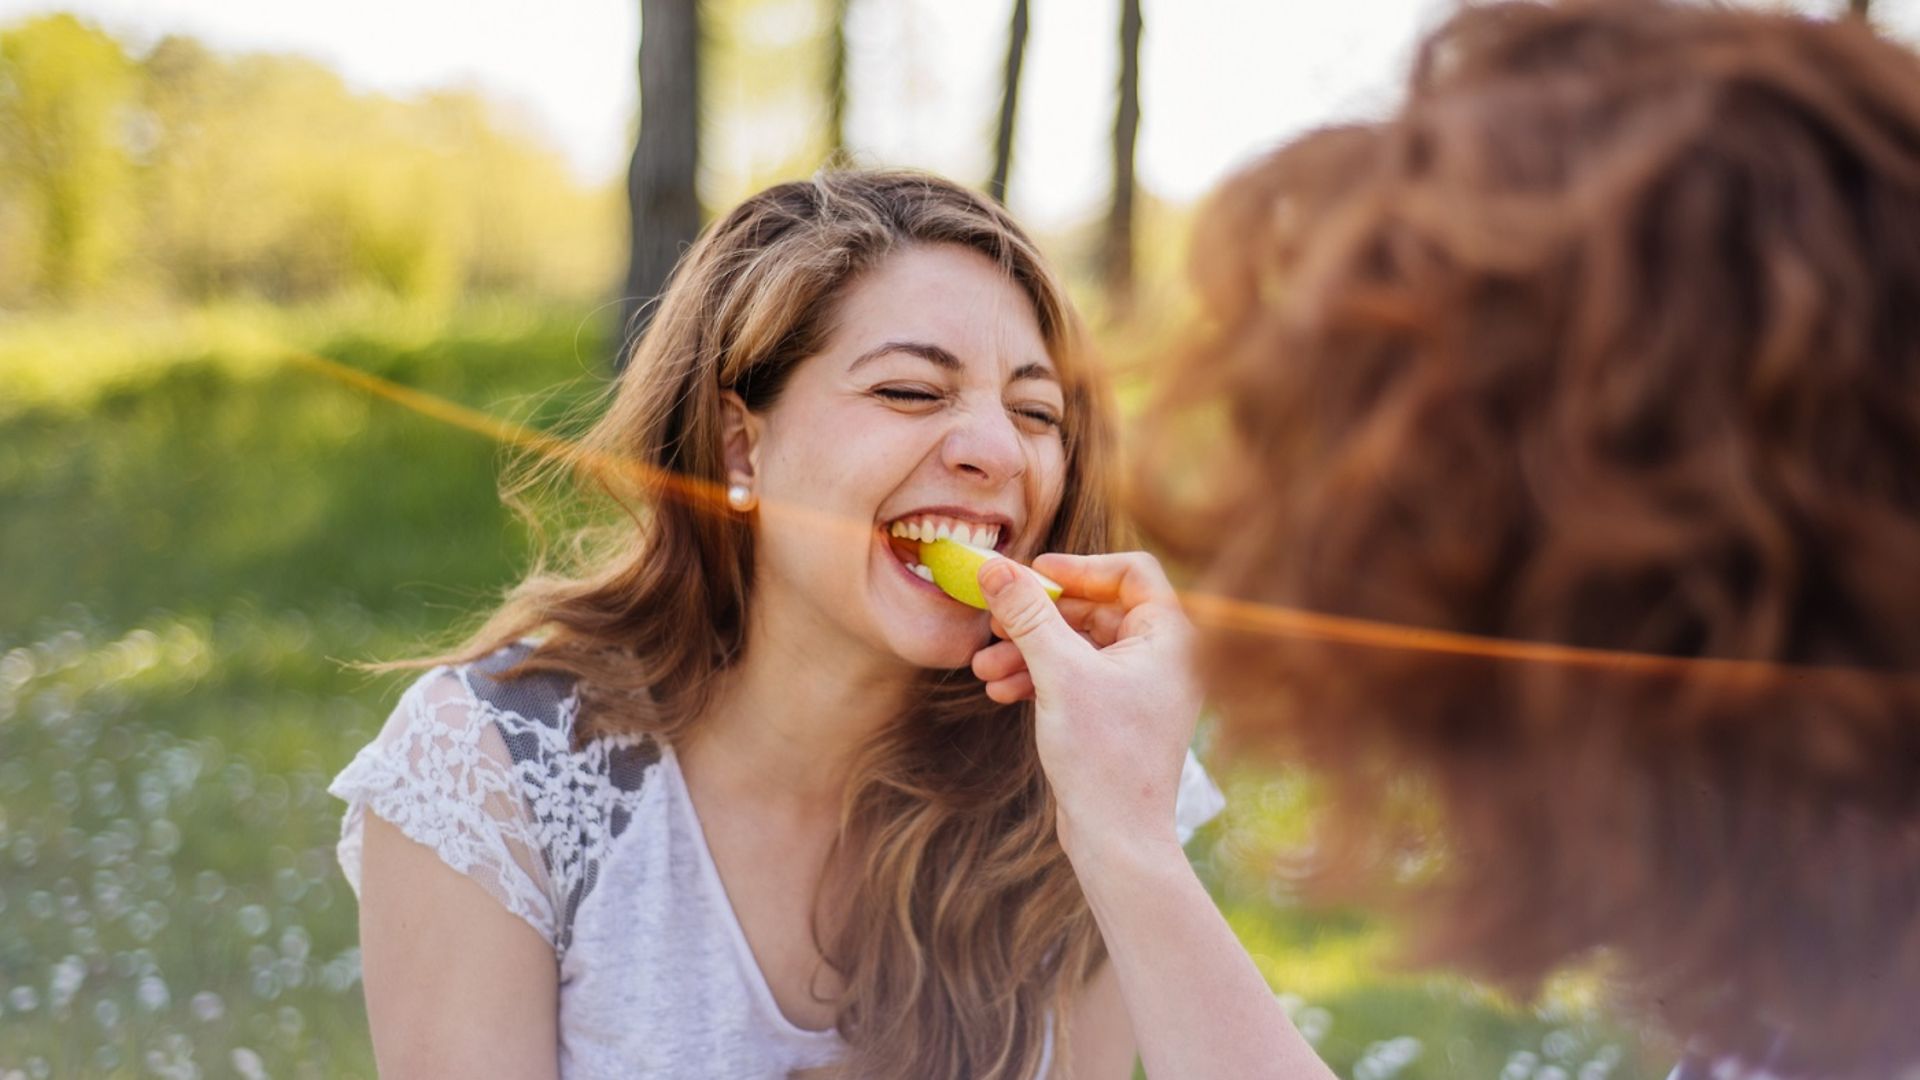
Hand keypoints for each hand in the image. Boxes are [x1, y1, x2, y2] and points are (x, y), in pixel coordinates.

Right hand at [971, 551, 1202, 857]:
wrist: (1118, 839)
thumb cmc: (1105, 757)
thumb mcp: (1059, 674)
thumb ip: (1028, 614)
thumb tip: (995, 566)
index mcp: (1171, 637)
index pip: (1130, 571)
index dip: (1078, 567)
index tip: (1031, 574)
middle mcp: (1163, 656)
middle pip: (1095, 607)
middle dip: (1038, 617)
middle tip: (994, 621)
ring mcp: (1140, 686)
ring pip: (1078, 644)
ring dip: (1028, 649)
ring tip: (984, 667)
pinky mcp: (1117, 712)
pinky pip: (1076, 675)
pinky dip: (1038, 677)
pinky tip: (999, 691)